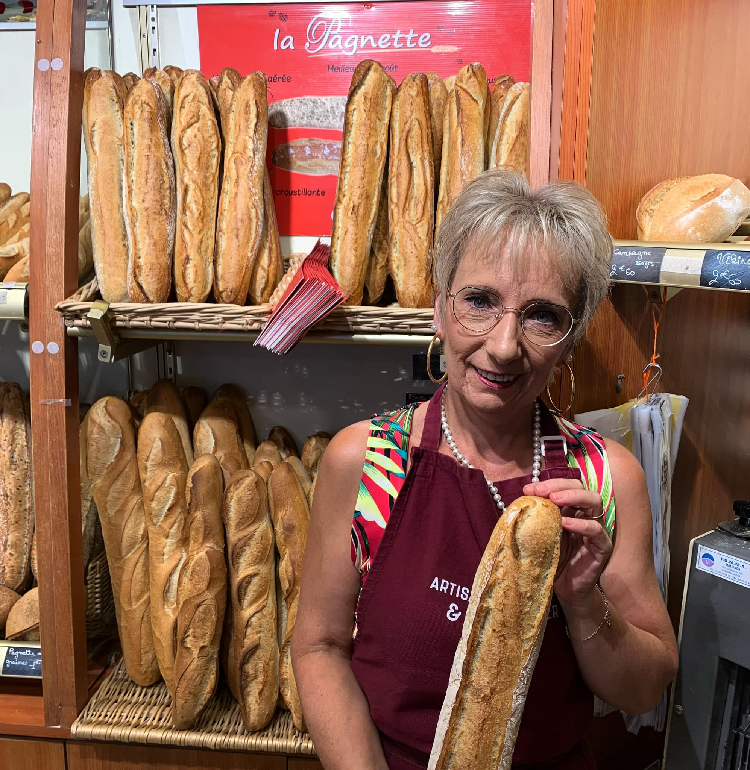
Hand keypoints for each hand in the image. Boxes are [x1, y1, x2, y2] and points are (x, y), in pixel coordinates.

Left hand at [523, 479, 612, 608]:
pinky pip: (597, 531)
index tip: (528, 489)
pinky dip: (582, 524)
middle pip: (581, 488)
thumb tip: (520, 502)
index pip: (565, 487)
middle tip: (543, 491)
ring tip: (555, 499)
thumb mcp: (540, 535)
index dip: (549, 484)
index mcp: (570, 510)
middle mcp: (585, 515)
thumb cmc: (550, 560)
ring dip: (574, 496)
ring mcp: (596, 529)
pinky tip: (566, 524)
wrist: (563, 589)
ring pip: (595, 502)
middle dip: (560, 486)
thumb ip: (535, 519)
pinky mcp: (602, 547)